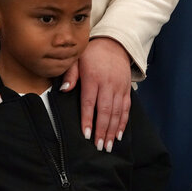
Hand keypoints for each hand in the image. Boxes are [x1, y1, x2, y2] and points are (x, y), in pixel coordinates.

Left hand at [62, 37, 131, 151]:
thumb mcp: (77, 58)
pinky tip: (118, 134)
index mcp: (93, 78)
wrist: (114, 43)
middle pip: (106, 111)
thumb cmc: (92, 53)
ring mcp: (119, 87)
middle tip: (99, 147)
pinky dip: (123, 122)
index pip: (89, 102)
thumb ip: (70, 74)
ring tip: (108, 145)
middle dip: (102, 130)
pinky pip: (126, 108)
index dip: (88, 119)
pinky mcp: (127, 89)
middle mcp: (108, 84)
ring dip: (112, 130)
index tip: (86, 134)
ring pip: (117, 112)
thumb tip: (64, 89)